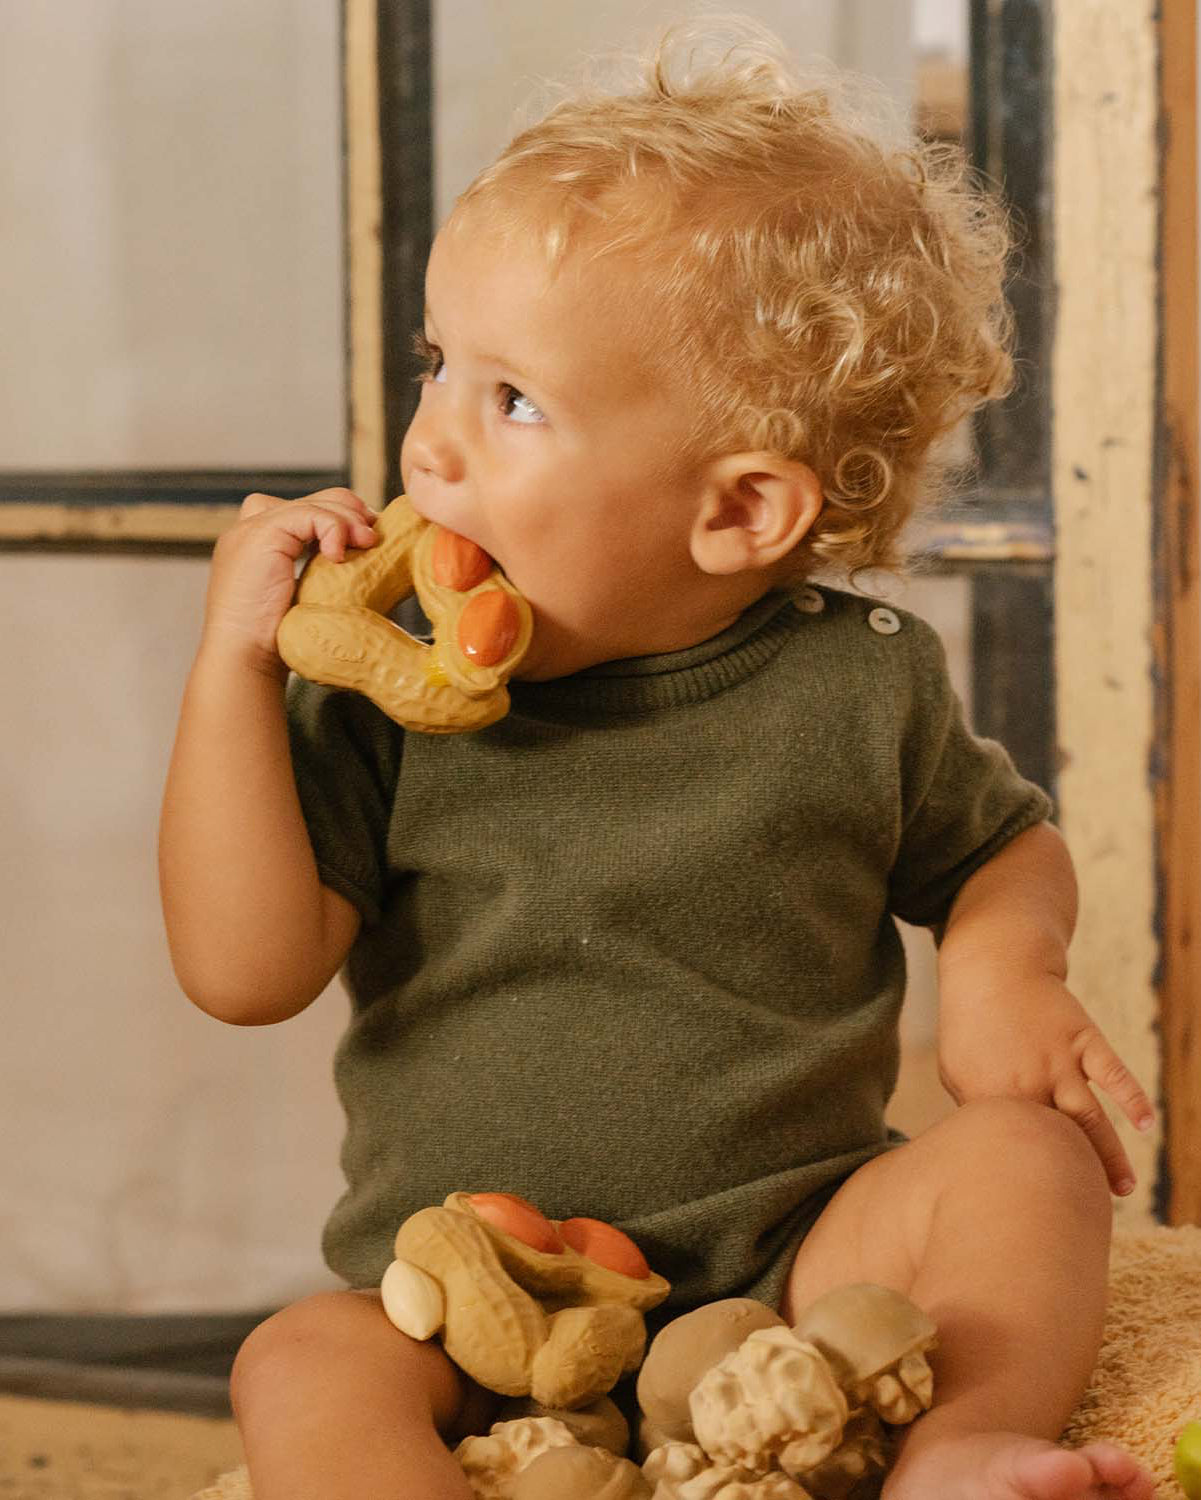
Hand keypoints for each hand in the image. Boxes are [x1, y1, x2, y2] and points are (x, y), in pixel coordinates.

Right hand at [202, 488, 377, 672]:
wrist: (245, 659)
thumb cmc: (278, 643)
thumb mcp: (306, 598)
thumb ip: (321, 572)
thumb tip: (363, 556)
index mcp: (259, 542)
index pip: (307, 510)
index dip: (342, 518)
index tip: (368, 541)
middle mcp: (251, 529)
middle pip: (314, 500)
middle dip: (351, 514)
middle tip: (373, 539)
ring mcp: (251, 529)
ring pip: (315, 504)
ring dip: (349, 521)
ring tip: (367, 544)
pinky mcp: (260, 535)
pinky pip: (309, 515)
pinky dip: (333, 529)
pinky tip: (339, 556)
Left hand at [936, 967, 1154, 1195]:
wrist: (991, 968)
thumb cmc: (969, 1025)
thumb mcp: (956, 1071)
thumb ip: (974, 1112)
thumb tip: (986, 1149)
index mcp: (992, 1093)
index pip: (1012, 1146)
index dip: (1023, 1176)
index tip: (1033, 1208)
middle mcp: (1029, 1081)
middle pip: (1055, 1139)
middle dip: (1071, 1175)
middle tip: (1087, 1210)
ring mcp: (1059, 1059)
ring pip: (1088, 1115)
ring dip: (1108, 1153)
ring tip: (1121, 1189)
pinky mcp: (1083, 1038)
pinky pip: (1112, 1070)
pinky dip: (1131, 1096)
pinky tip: (1145, 1123)